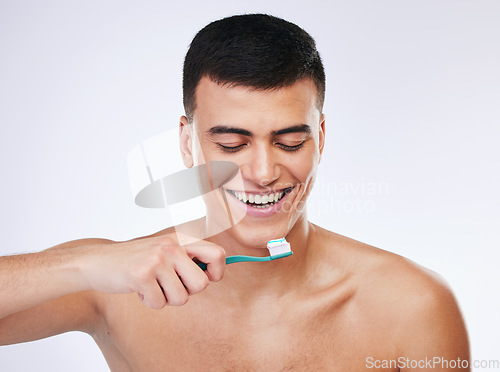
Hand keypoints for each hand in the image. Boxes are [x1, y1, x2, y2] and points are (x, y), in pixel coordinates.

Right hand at [79, 235, 225, 308]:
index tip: (205, 279)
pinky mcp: (142, 275)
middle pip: (202, 284)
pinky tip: (139, 289)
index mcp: (180, 239)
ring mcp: (157, 260)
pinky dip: (150, 302)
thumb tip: (211, 277)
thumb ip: (185, 259)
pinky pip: (159, 303)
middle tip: (170, 287)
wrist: (96, 262)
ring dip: (166, 299)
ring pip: (181, 297)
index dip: (216, 272)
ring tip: (151, 286)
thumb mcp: (162, 251)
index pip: (218, 254)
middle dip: (187, 292)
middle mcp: (171, 246)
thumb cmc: (133, 261)